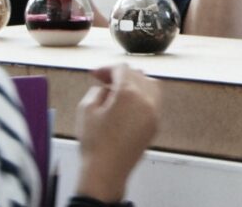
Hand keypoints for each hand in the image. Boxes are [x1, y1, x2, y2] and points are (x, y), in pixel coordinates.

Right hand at [75, 65, 160, 201]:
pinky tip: (128, 104)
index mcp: (129, 94)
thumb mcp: (86, 109)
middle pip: (137, 74)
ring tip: (118, 90)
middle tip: (104, 82)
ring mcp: (154, 112)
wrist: (106, 172)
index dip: (106, 69)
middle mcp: (147, 100)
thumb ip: (97, 90)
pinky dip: (143, 96)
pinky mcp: (156, 124)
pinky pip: (153, 101)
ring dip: (135, 83)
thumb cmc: (95, 144)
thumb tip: (107, 87)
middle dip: (119, 75)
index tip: (96, 74)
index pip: (122, 69)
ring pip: (150, 85)